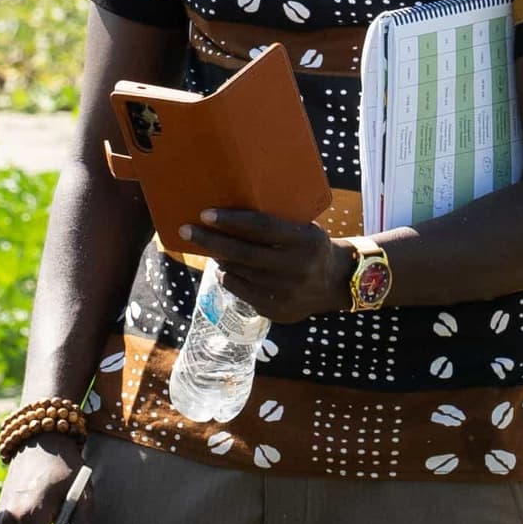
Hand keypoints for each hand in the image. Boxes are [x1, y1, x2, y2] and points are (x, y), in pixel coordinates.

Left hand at [192, 209, 353, 322]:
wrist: (335, 283)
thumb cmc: (311, 246)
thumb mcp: (304, 228)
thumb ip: (276, 223)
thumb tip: (230, 212)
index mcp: (305, 241)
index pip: (263, 227)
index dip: (232, 220)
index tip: (206, 213)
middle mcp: (295, 268)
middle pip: (244, 253)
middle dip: (212, 240)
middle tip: (187, 230)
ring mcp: (285, 293)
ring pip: (239, 272)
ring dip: (219, 258)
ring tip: (208, 246)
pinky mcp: (276, 310)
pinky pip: (240, 291)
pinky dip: (229, 276)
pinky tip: (226, 267)